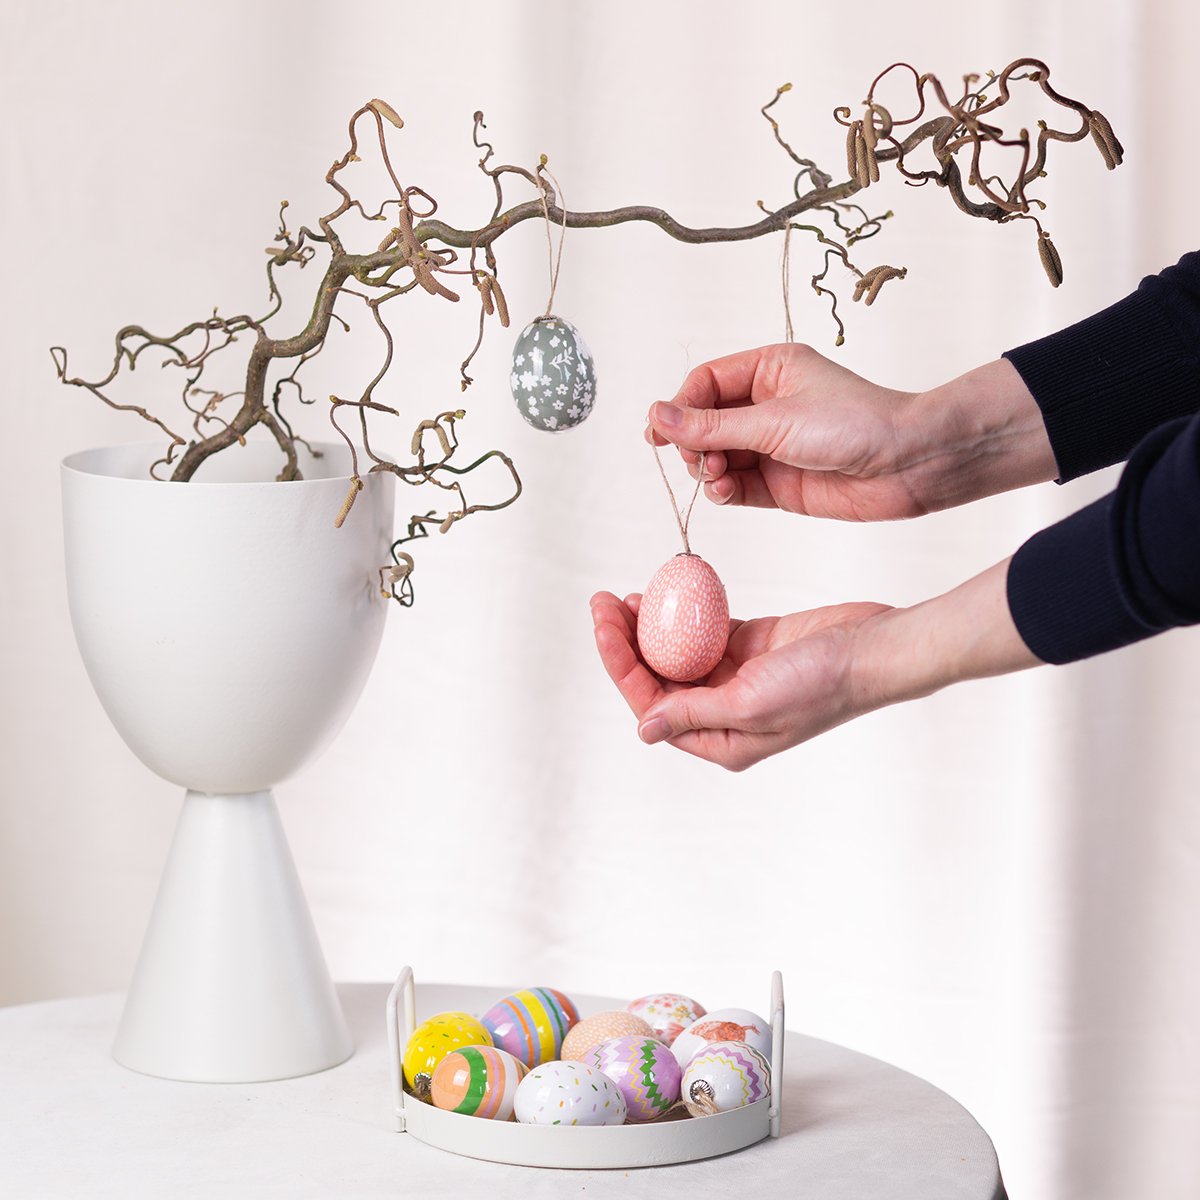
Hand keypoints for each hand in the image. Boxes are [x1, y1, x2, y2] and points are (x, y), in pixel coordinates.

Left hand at [591, 560, 1040, 769]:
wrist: (875, 649)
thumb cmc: (823, 683)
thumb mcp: (752, 703)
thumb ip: (695, 712)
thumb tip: (643, 729)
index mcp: (720, 740)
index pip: (652, 705)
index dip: (621, 666)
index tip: (604, 627)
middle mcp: (722, 713)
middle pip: (657, 678)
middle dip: (625, 642)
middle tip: (602, 602)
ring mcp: (735, 678)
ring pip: (675, 652)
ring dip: (648, 626)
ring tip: (624, 596)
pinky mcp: (750, 645)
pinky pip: (703, 630)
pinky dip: (681, 612)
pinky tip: (661, 591)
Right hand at [648, 344, 1057, 519]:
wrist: (908, 465)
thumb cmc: (856, 424)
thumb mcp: (773, 420)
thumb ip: (711, 425)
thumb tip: (658, 416)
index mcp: (769, 369)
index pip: (706, 382)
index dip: (680, 406)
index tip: (660, 433)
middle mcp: (768, 405)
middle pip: (706, 422)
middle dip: (695, 444)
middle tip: (701, 461)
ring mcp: (773, 445)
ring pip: (717, 457)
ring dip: (708, 470)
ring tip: (718, 478)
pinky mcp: (781, 482)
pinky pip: (736, 485)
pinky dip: (724, 491)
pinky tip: (726, 492)